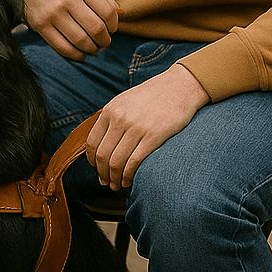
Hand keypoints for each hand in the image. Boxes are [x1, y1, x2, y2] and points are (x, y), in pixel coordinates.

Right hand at [17, 0, 119, 59]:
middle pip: (96, 28)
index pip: (108, 12)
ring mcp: (53, 13)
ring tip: (94, 48)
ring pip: (80, 40)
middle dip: (105, 40)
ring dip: (92, 49)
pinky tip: (81, 54)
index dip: (114, 25)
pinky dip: (75, 55)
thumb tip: (122, 15)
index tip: (112, 29)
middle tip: (105, 42)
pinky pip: (62, 47)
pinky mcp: (41, 25)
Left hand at [86, 64, 209, 189]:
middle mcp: (119, 119)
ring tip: (118, 185)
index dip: (92, 161)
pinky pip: (134, 162)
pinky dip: (129, 175)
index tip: (97, 170)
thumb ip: (112, 119)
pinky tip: (130, 180)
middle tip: (107, 183)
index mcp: (110, 111)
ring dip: (115, 178)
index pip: (92, 143)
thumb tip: (101, 144)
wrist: (180, 86)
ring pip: (116, 162)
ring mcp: (136, 128)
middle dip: (102, 174)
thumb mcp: (125, 101)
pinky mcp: (153, 136)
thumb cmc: (153, 96)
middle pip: (102, 156)